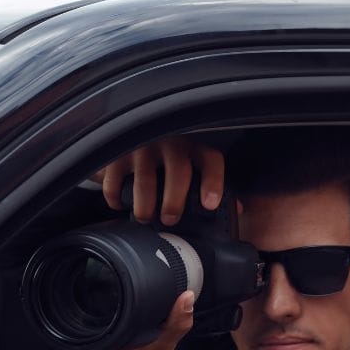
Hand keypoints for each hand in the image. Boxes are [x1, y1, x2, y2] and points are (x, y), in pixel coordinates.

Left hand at [65, 291, 195, 349]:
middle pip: (89, 321)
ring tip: (125, 343)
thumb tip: (185, 298)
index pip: (88, 309)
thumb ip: (175, 322)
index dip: (107, 302)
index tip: (125, 306)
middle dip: (110, 318)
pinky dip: (105, 348)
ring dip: (107, 333)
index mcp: (89, 344)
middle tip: (130, 327)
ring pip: (92, 335)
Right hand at [98, 138, 224, 225]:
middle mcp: (170, 143)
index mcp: (194, 146)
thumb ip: (210, 183)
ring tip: (146, 218)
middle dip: (175, 201)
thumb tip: (235, 210)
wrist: (129, 130)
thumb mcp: (191, 161)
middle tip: (170, 219)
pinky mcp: (117, 154)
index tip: (209, 205)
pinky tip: (120, 205)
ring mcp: (142, 146)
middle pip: (178, 172)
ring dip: (146, 206)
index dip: (213, 182)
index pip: (210, 160)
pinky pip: (115, 181)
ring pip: (145, 180)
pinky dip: (115, 198)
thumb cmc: (169, 155)